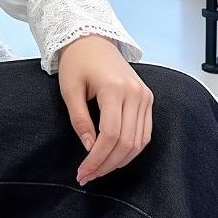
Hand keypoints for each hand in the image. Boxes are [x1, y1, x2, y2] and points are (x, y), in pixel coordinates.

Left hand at [57, 36, 153, 184]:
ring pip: (139, 141)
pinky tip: (115, 158)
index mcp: (115, 89)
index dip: (96, 159)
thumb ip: (80, 120)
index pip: (110, 135)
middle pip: (127, 142)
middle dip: (106, 164)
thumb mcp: (69, 90)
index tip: (82, 172)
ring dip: (120, 161)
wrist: (93, 40)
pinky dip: (132, 149)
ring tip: (99, 170)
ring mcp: (145, 96)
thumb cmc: (77, 63)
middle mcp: (136, 93)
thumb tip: (90, 148)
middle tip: (87, 176)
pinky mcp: (148, 99)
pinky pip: (145, 133)